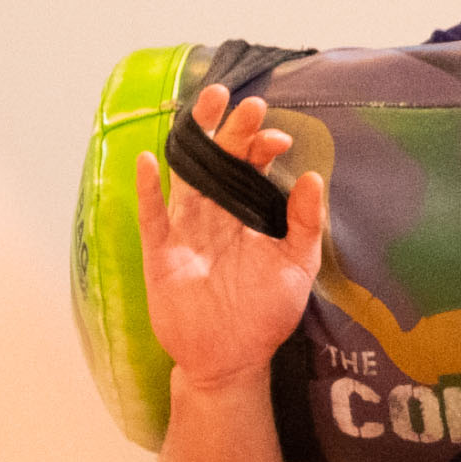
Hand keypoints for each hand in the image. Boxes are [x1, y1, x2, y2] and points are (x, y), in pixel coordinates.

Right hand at [131, 88, 325, 395]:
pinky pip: (152, 216)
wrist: (231, 359)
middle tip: (248, 102)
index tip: (279, 138)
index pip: (253, 167)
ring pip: (188, 176)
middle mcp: (216, 215)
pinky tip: (148, 161)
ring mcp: (186, 231)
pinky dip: (147, 189)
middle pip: (220, 161)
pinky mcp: (162, 254)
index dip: (263, 146)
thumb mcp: (296, 267)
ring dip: (195, 141)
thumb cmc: (264, 314)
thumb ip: (304, 224)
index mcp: (248, 215)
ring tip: (206, 104)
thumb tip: (313, 176)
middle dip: (233, 129)